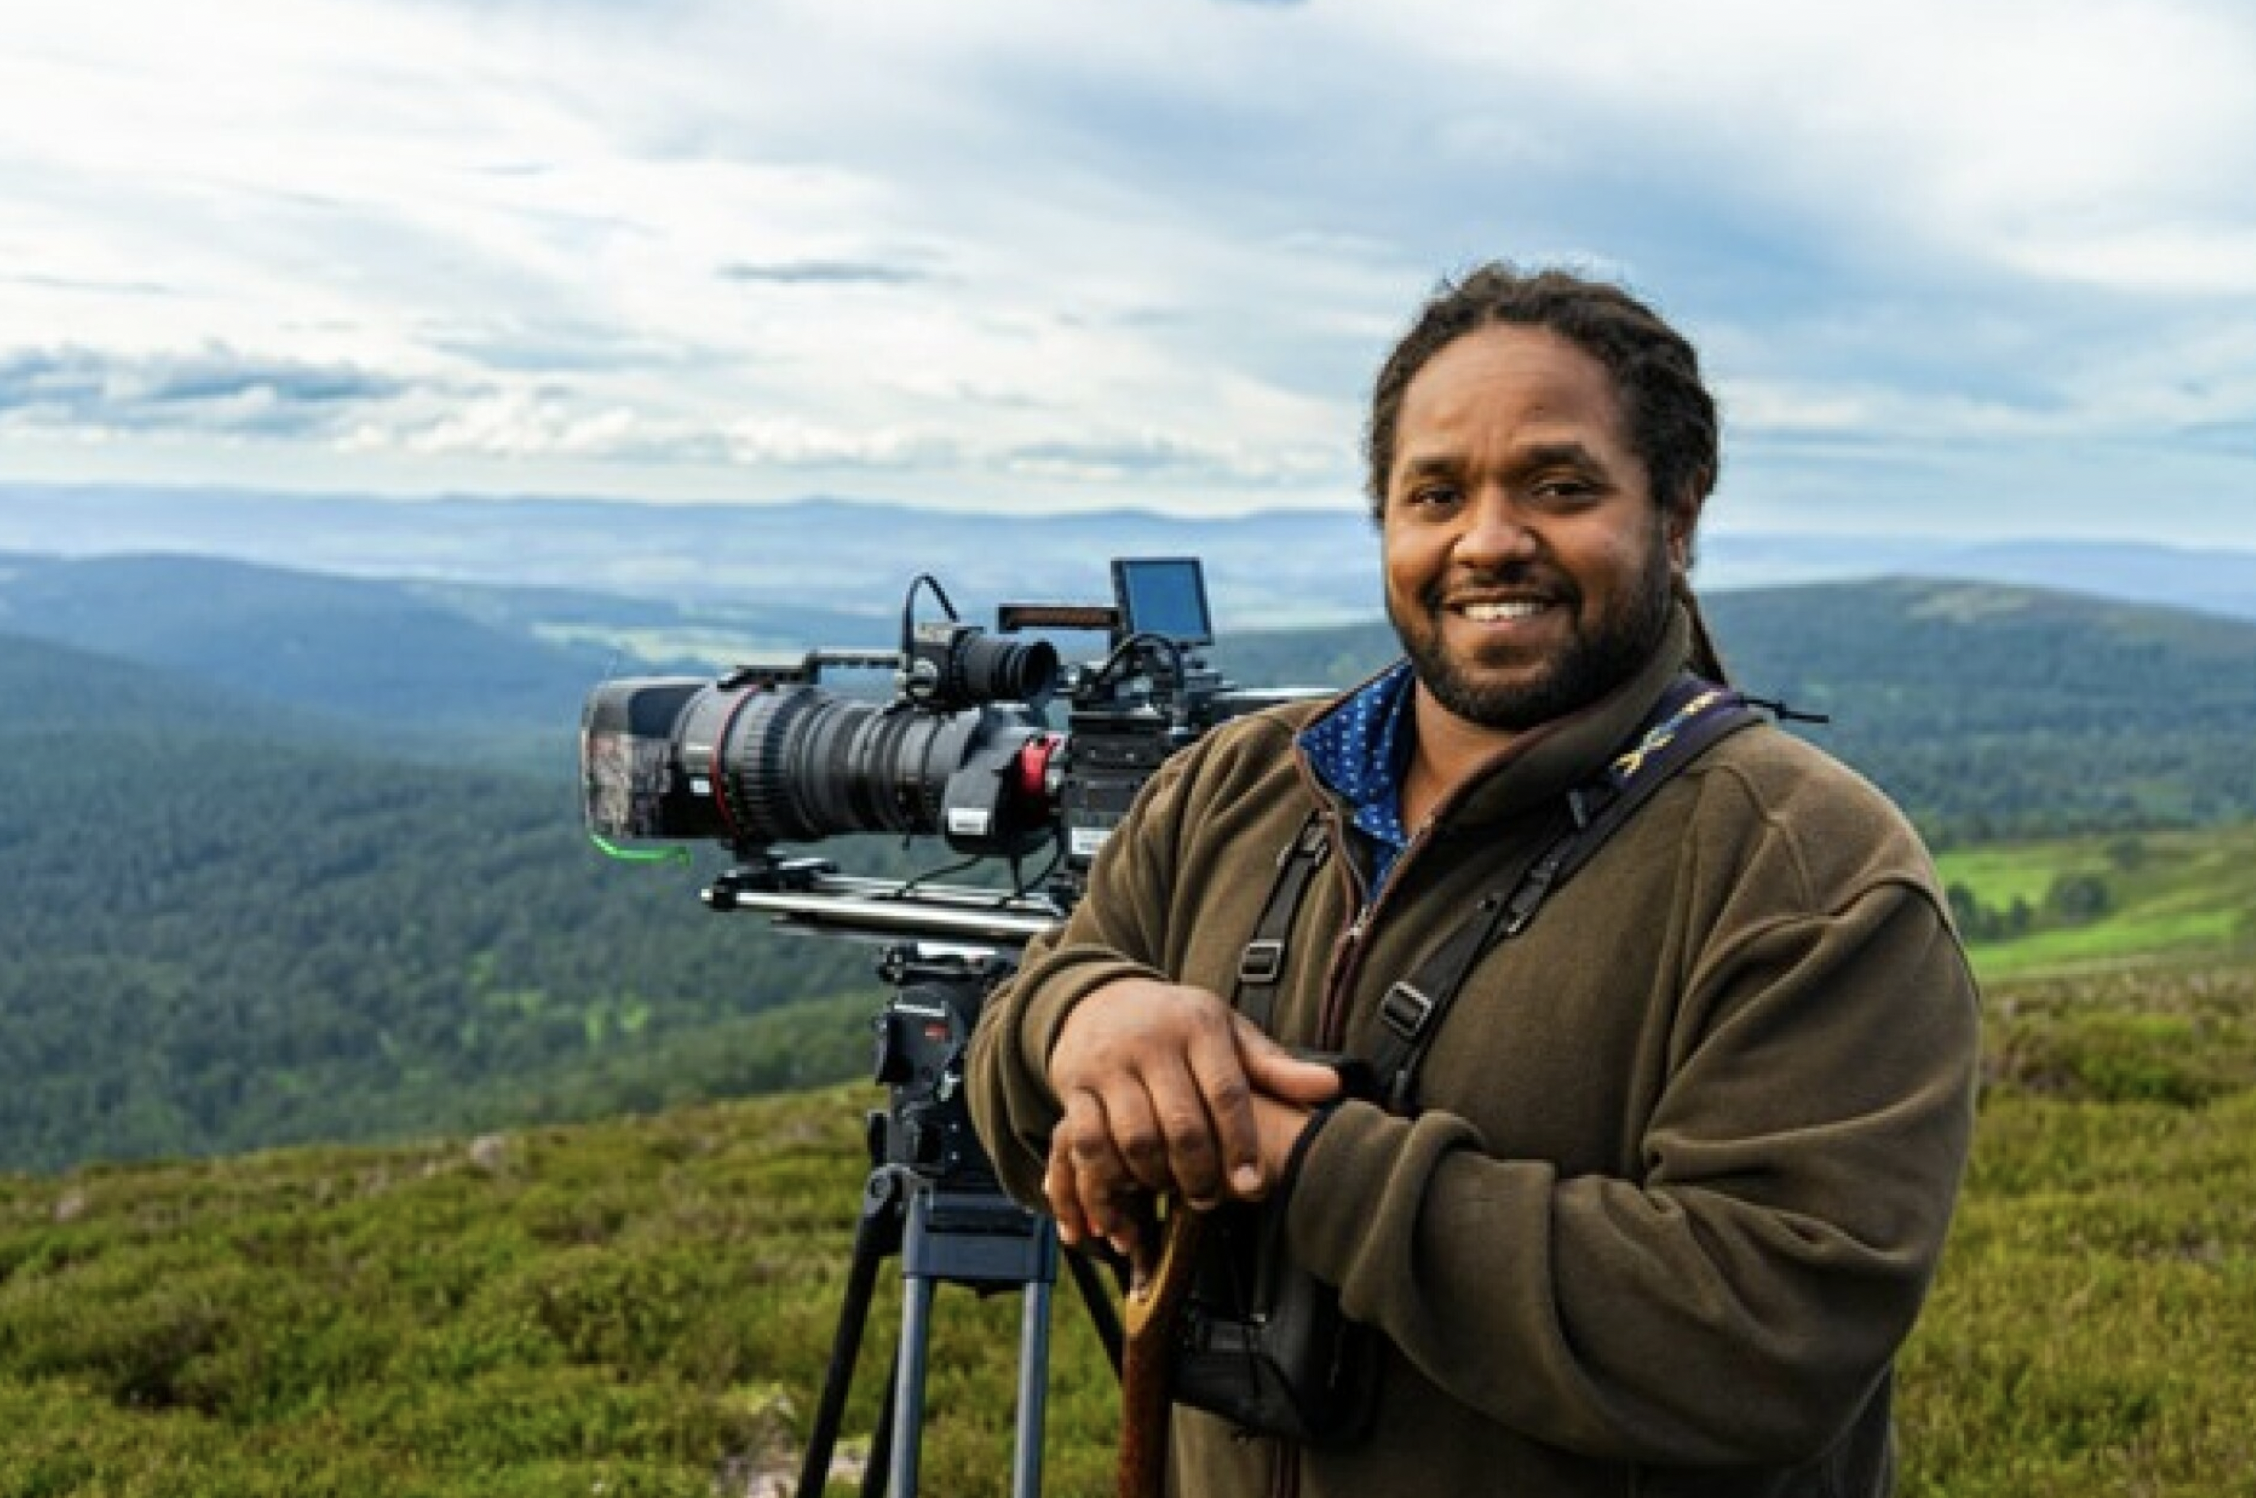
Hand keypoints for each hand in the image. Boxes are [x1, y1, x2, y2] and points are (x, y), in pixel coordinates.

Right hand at [1042, 977, 1340, 1256]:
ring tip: (1173, 1192)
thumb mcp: (1228, 1034)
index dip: (1241, 1143)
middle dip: (1199, 1173)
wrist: (1099, 997)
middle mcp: (1152, 1041)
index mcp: (1198, 1026)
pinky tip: (1127, 1190)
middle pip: (1180, 1124)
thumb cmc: (1178, 1024)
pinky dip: (1106, 1178)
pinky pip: (1086, 1142)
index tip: (1250, 1185)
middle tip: (1210, 1199)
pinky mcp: (1072, 1086)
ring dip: (1156, 1179)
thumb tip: (1333, 1087)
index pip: (1226, 1090)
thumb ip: (1275, 1066)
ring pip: (1134, 1139)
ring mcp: (1108, 1064)